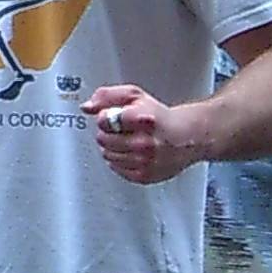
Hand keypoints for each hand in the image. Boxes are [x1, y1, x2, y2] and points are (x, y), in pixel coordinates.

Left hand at [84, 85, 210, 186]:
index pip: (104, 120)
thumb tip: (86, 107)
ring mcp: (145, 162)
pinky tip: (131, 152)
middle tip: (122, 129)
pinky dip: (119, 159)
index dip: (105, 117)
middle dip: (107, 132)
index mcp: (144, 120)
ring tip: (129, 139)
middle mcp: (145, 143)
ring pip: (107, 154)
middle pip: (102, 139)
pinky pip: (115, 168)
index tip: (113, 116)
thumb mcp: (134, 96)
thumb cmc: (158, 117)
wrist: (186, 138)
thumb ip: (107, 96)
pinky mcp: (144, 176)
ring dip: (112, 146)